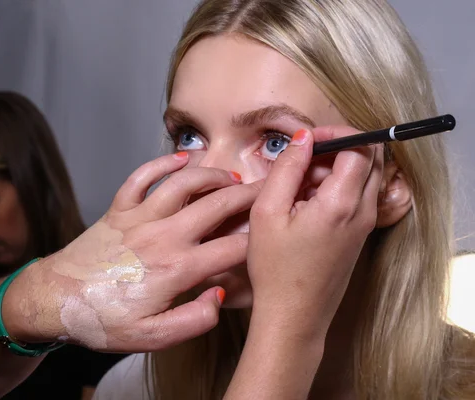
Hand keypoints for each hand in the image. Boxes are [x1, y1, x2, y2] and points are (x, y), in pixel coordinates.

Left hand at [4, 152, 259, 351]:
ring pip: (184, 183)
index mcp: (176, 268)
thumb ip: (191, 321)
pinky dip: (162, 163)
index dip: (259, 239)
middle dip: (248, 195)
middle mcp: (162, 235)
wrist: (54, 299)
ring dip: (211, 176)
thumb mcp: (150, 337)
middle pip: (216, 205)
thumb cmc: (102, 321)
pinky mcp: (118, 209)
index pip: (231, 248)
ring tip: (231, 177)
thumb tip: (219, 296)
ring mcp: (139, 217)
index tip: (274, 233)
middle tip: (268, 189)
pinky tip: (180, 158)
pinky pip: (142, 177)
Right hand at [247, 128, 383, 338]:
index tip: (309, 139)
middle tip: (305, 160)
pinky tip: (306, 205)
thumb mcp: (267, 212)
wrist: (293, 315)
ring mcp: (365, 225)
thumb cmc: (276, 269)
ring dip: (337, 169)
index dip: (336, 133)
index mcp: (342, 203)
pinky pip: (358, 197)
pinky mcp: (359, 235)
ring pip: (365, 177)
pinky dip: (337, 188)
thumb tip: (303, 137)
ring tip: (299, 186)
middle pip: (371, 159)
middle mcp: (363, 212)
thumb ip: (287, 169)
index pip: (361, 147)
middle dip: (339, 148)